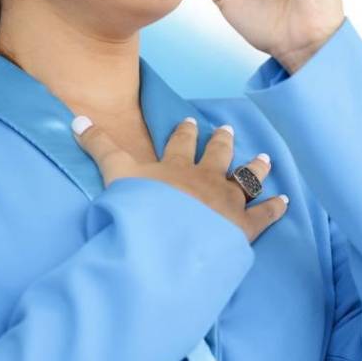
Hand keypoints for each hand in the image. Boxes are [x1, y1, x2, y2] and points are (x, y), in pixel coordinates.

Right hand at [72, 115, 287, 243]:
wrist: (169, 242)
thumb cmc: (141, 211)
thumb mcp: (115, 175)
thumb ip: (99, 148)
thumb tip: (76, 118)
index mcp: (175, 167)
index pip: (181, 144)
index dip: (185, 132)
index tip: (191, 120)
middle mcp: (205, 179)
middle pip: (217, 155)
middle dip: (222, 142)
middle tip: (227, 130)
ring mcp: (227, 201)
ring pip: (246, 178)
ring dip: (255, 168)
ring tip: (264, 157)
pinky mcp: (244, 226)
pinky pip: (264, 214)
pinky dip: (275, 207)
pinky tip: (285, 200)